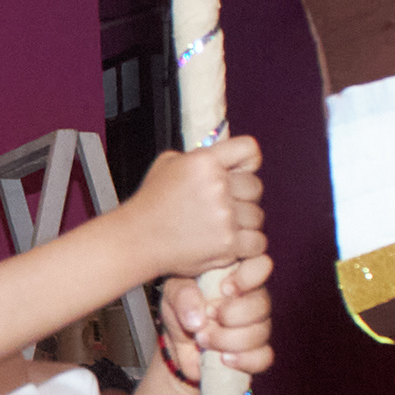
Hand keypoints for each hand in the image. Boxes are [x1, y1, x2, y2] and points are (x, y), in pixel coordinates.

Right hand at [115, 140, 267, 284]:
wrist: (137, 239)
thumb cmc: (150, 205)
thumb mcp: (167, 164)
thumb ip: (198, 157)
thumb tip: (222, 157)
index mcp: (204, 161)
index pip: (249, 149)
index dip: (249, 161)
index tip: (242, 171)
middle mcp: (217, 185)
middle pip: (255, 186)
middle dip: (243, 197)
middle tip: (225, 206)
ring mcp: (224, 215)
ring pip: (257, 216)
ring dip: (244, 223)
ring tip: (221, 227)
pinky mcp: (227, 243)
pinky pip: (258, 241)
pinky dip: (247, 245)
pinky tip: (230, 243)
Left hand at [160, 272, 273, 384]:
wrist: (176, 344)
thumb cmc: (180, 307)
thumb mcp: (172, 293)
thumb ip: (183, 296)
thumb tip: (198, 319)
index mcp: (237, 276)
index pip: (261, 266)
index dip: (249, 277)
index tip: (224, 289)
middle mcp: (252, 300)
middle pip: (262, 304)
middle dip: (232, 315)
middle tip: (207, 317)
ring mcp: (256, 327)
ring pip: (260, 333)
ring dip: (228, 339)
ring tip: (202, 339)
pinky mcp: (254, 354)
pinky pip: (263, 358)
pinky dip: (244, 360)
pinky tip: (223, 359)